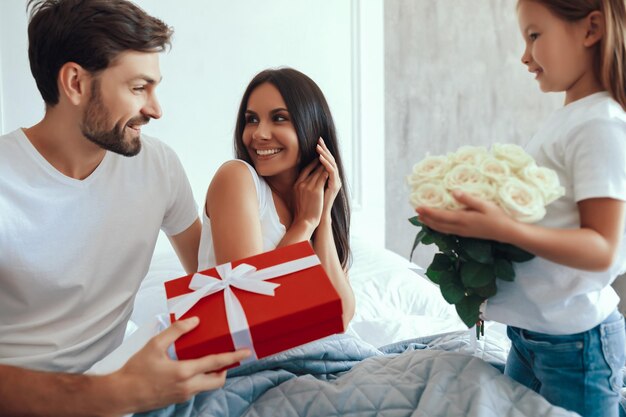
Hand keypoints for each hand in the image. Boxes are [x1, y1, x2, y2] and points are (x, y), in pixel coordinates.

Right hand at [112, 317, 249, 412]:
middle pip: (218, 380)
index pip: (216, 363)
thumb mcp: (154, 345)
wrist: (121, 394)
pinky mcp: (178, 399)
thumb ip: (176, 331)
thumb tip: (194, 321)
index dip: (233, 357)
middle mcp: (188, 387)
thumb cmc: (136, 370)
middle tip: (228, 356)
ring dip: (213, 374)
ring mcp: (183, 395)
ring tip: (210, 360)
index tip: (247, 352)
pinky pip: (196, 389)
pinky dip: (200, 379)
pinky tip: (192, 368)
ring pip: (208, 386)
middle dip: (226, 369)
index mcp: (184, 372)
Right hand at [292, 158, 327, 230]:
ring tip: (329, 161)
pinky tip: (331, 169)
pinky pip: (322, 178)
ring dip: (324, 166)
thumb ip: (300, 189)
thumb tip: (304, 184)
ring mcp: (308, 186)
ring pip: (318, 172)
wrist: (304, 220)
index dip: (312, 164)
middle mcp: (301, 184)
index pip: (305, 170)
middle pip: (311, 169)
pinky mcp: (316, 190)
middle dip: (319, 162)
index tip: (317, 160)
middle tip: (325, 156)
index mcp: (296, 185)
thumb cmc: (301, 212)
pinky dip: (327, 172)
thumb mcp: (297, 197)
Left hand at [316, 138, 341, 218]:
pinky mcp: (335, 186)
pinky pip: (331, 172)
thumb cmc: (311, 203)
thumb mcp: (309, 186)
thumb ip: (311, 176)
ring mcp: (335, 181)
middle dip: (324, 149)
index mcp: (327, 177)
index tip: (316, 142)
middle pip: (330, 159)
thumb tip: (306, 168)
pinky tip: (320, 158)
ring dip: (325, 154)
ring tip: (319, 147)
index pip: (325, 160)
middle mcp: (333, 178)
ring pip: (332, 164)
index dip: (321, 151)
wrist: (315, 217)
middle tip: (319, 139)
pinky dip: (326, 164)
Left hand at [415, 190, 513, 240]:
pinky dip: (439, 228)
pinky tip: (437, 225)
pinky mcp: (466, 234)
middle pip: (438, 224)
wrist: (507, 232)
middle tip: (416, 212)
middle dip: (426, 218)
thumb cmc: (497, 216)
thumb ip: (468, 199)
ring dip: (431, 224)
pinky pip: (448, 231)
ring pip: (442, 229)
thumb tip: (453, 191)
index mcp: (463, 219)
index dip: (428, 212)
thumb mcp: (484, 205)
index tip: (418, 207)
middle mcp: (460, 228)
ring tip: (422, 219)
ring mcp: (463, 232)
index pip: (441, 216)